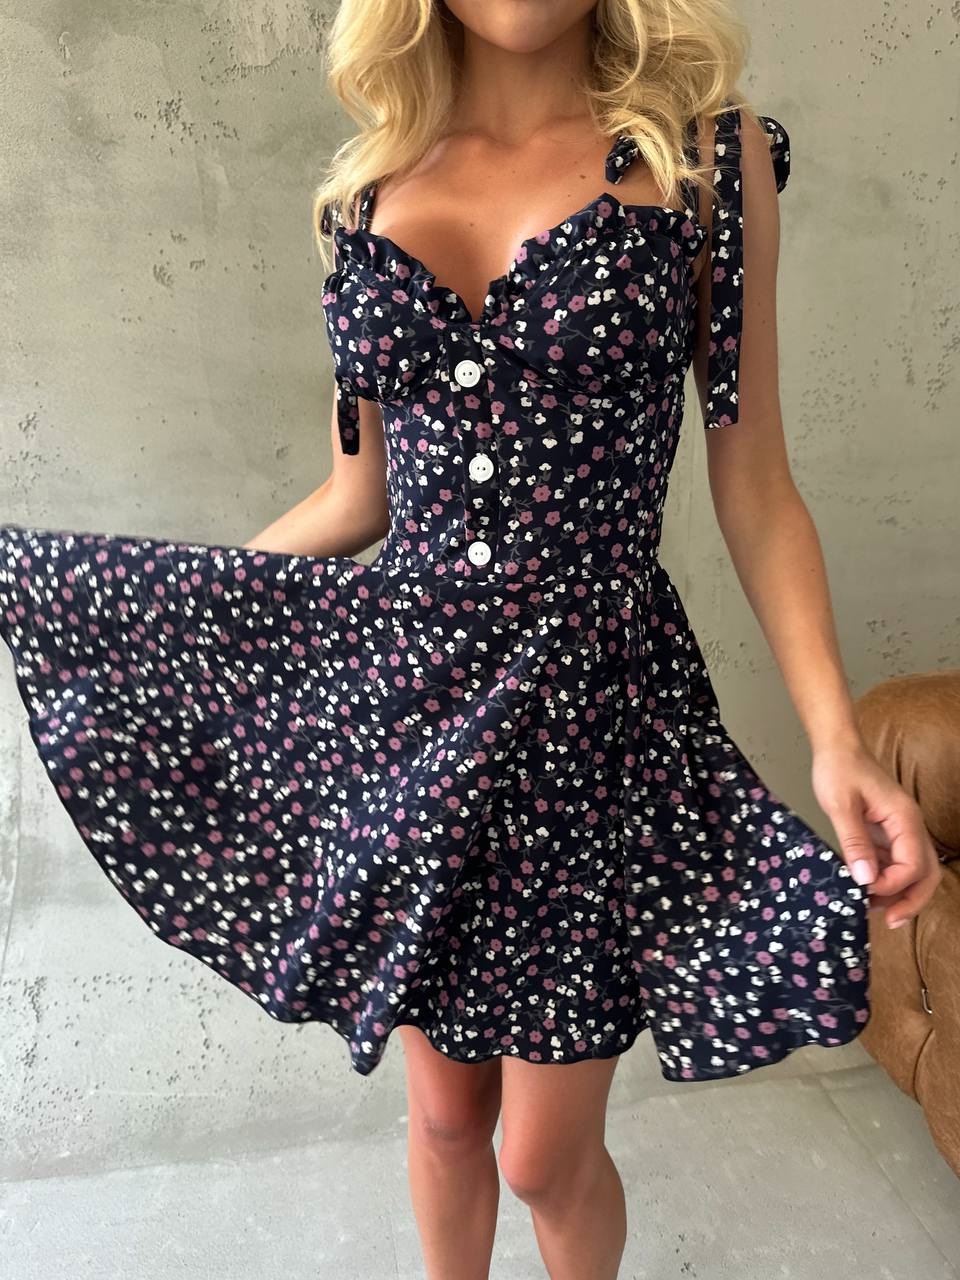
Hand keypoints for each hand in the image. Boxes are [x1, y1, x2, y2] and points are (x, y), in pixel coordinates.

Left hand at [810, 739, 942, 929]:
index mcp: (904, 819)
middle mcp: (909, 826)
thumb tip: (864, 879)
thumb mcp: (841, 806)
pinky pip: (895, 861)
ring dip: (897, 892)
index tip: (865, 889)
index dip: (893, 884)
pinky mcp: (887, 832)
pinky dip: (885, 879)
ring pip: (913, 870)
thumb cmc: (839, 769)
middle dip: (911, 900)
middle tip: (889, 921)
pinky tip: (864, 889)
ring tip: (871, 909)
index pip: (913, 864)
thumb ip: (854, 842)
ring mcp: (900, 830)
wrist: (836, 747)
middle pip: (926, 873)